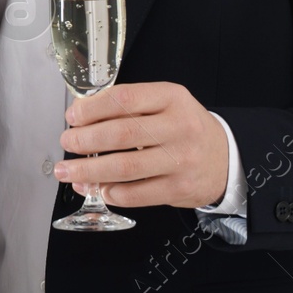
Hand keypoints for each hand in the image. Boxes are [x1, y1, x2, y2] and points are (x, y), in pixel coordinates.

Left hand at [54, 81, 228, 209]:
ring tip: (68, 171)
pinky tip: (97, 188)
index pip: (125, 99)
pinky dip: (111, 192)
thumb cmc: (185, 127)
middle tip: (66, 142)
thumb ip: (131, 106)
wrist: (226, 158)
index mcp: (172, 98)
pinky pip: (137, 194)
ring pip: (125, 167)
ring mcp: (181, 160)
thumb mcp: (166, 103)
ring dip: (89, 170)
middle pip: (121, 134)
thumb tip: (82, 116)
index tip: (73, 116)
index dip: (92, 108)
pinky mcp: (179, 189)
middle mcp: (179, 127)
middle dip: (85, 140)